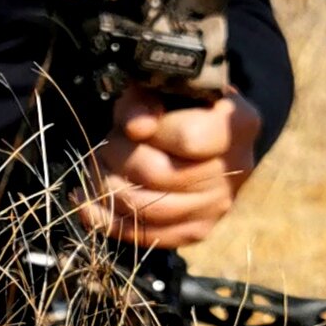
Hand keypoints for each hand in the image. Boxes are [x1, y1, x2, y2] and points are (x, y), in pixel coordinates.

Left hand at [78, 88, 260, 252]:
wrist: (205, 139)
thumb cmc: (180, 106)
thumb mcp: (162, 89)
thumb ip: (145, 100)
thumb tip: (136, 127)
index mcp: (236, 125)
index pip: (187, 138)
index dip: (151, 132)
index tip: (133, 125)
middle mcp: (235, 169)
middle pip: (158, 175)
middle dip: (117, 157)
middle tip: (105, 146)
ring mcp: (217, 206)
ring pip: (146, 208)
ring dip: (108, 188)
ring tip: (97, 169)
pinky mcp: (196, 231)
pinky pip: (145, 236)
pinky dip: (107, 221)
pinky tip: (88, 204)